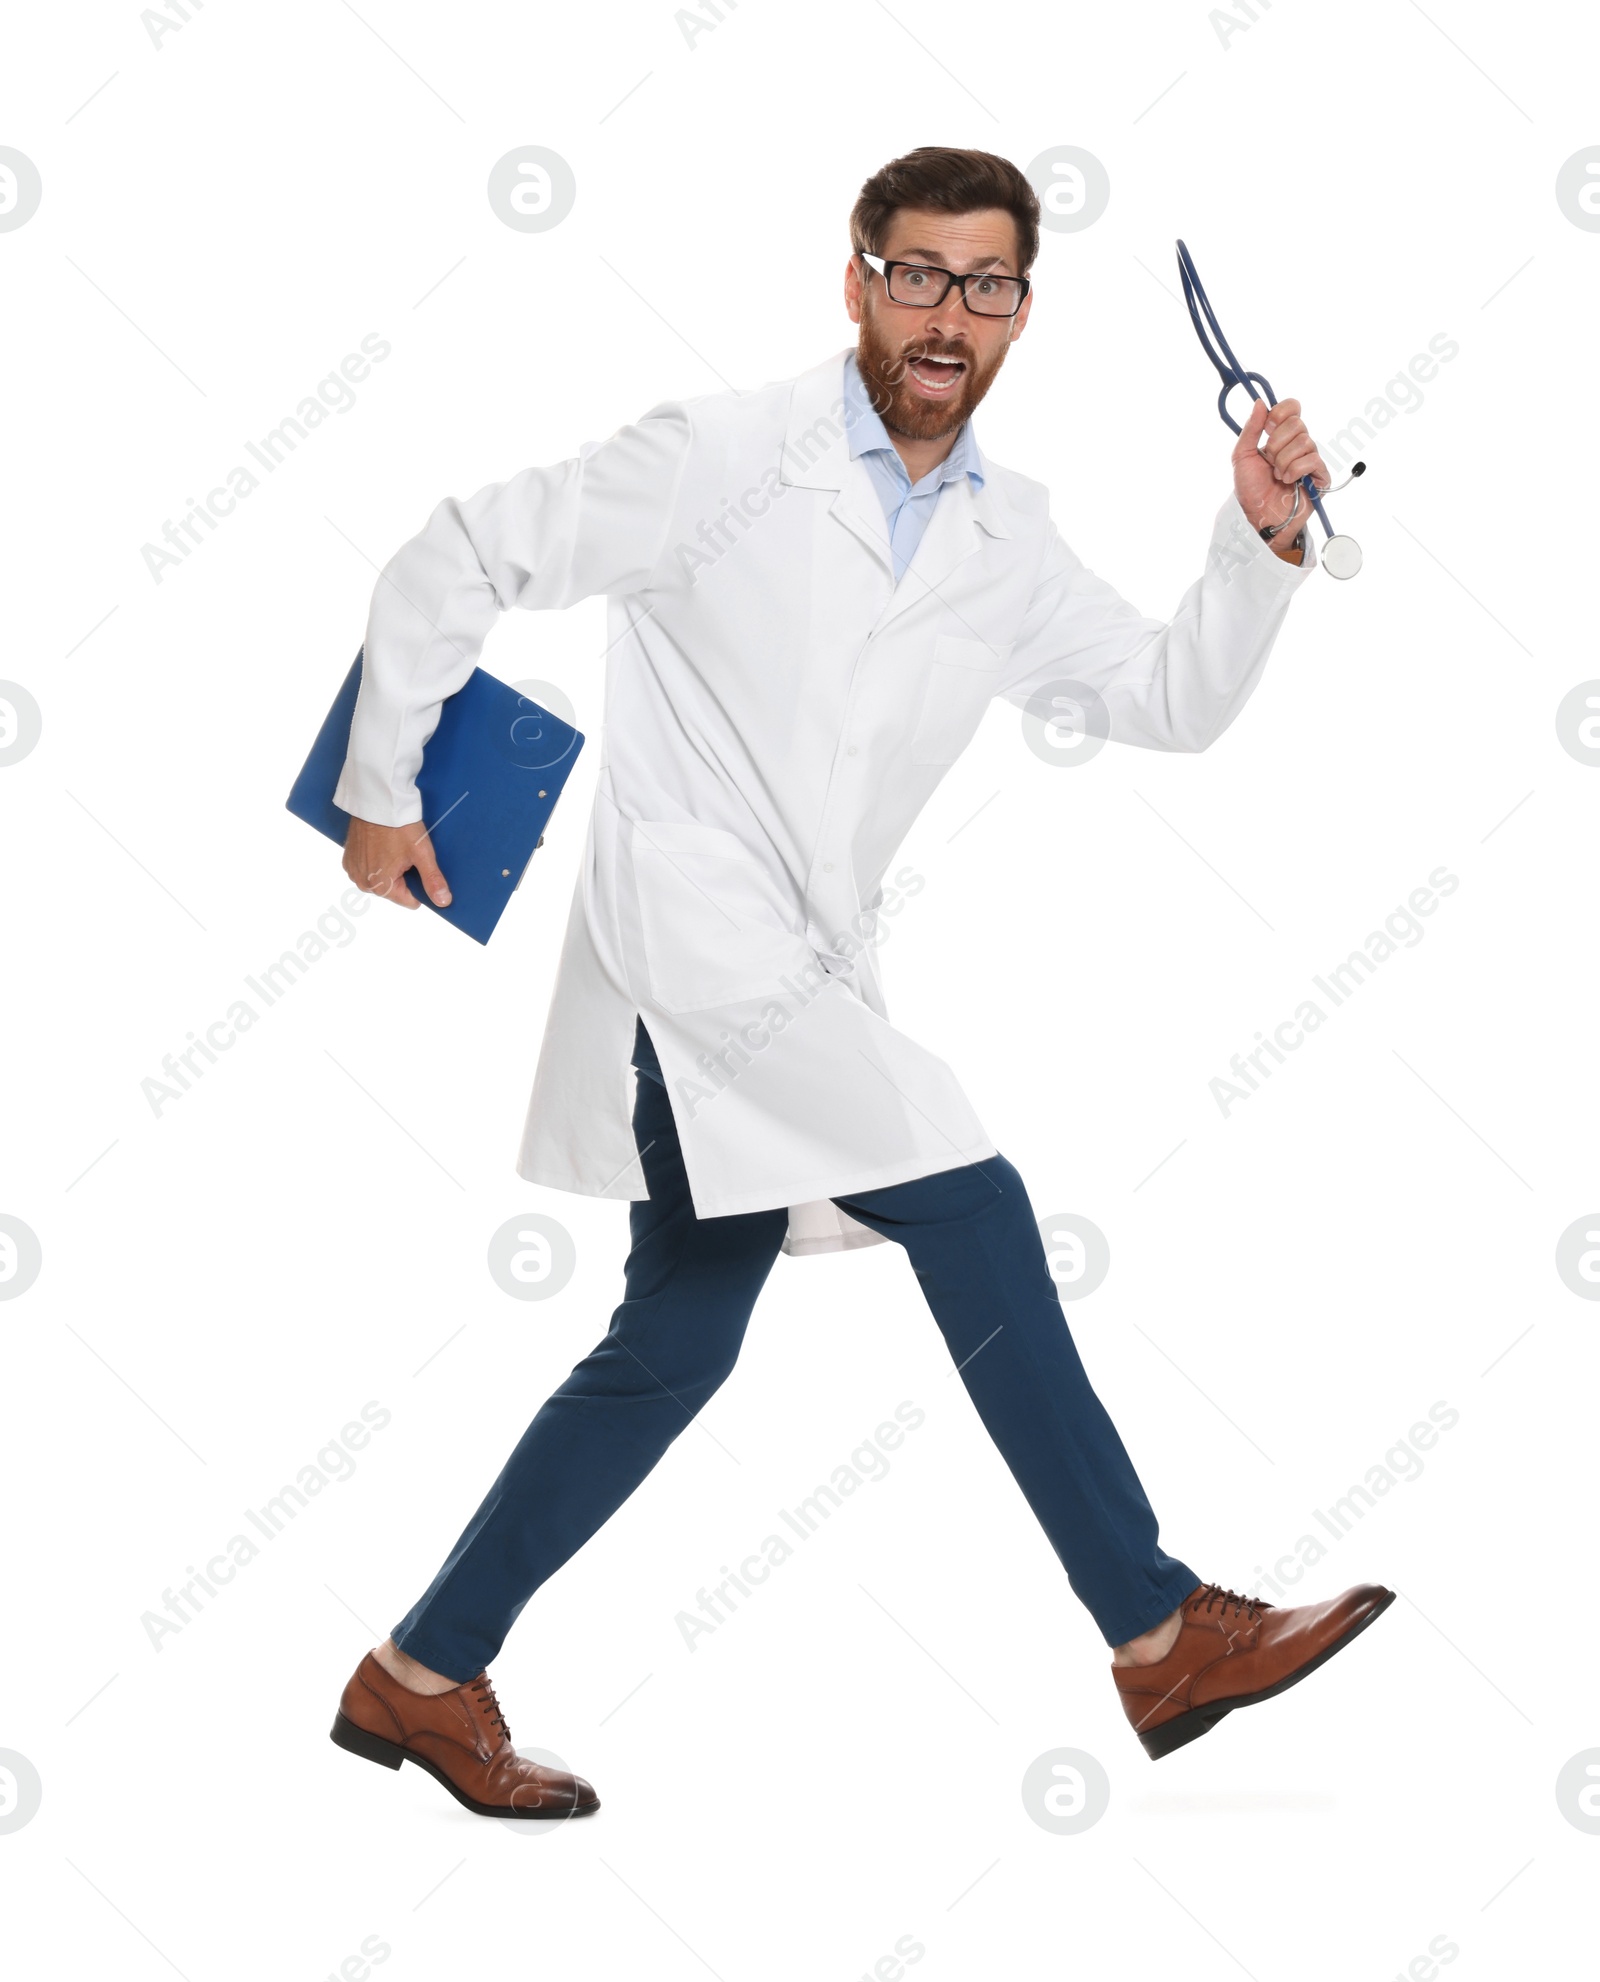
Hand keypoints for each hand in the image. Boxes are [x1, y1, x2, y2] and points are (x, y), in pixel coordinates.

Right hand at [342, 815, 450, 909]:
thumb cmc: (399, 826)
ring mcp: (353, 871)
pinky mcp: (348, 859)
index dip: (419, 884)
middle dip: (403, 875)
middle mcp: (363, 883)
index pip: (410, 901)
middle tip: (405, 852)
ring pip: (381, 879)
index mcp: (380, 887)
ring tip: (392, 847)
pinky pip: (368, 868)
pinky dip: (376, 860)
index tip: (417, 864)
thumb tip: (443, 902)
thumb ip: (432, 880)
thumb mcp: (421, 853)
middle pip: (394, 890)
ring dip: (389, 868)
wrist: (377, 800)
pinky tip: (381, 844)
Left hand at [1231, 397, 1329, 555]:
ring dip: (1284, 462)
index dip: (1281, 413)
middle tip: (1269, 461)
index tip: (1268, 427)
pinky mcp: (1320, 476)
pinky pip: (1313, 460)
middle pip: (1298, 424)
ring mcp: (1311, 459)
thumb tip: (1260, 402)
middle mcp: (1299, 444)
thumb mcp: (1242, 455)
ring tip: (1277, 476)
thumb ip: (1250, 428)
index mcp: (1282, 435)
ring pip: (1304, 442)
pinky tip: (1288, 481)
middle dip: (1277, 444)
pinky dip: (1295, 471)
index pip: (1293, 407)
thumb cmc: (1250, 489)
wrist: (1256, 515)